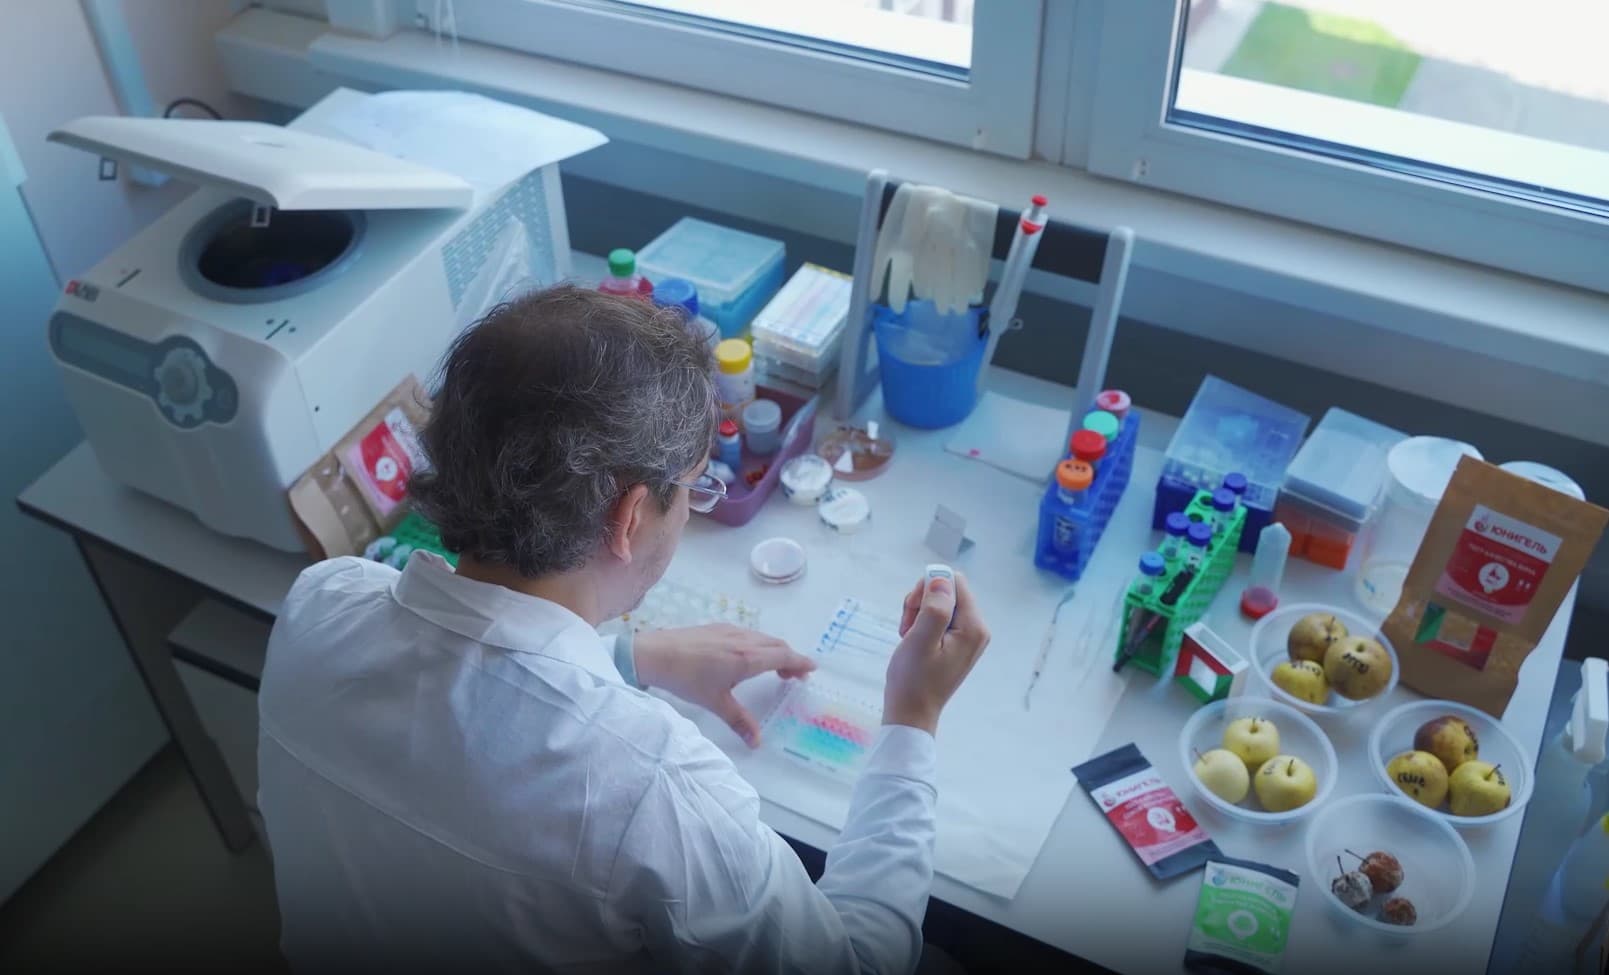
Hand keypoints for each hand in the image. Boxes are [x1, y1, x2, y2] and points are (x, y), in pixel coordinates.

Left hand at [634, 624, 814, 747]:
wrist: (655, 654)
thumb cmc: (688, 679)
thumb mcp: (716, 703)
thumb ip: (739, 721)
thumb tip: (756, 743)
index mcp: (748, 658)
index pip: (784, 657)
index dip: (800, 663)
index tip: (811, 669)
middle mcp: (744, 640)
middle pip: (777, 645)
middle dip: (790, 659)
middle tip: (794, 677)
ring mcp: (731, 630)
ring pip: (763, 638)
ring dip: (775, 651)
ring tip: (774, 669)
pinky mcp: (718, 627)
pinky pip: (749, 634)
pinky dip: (760, 644)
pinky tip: (749, 657)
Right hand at [883, 572, 989, 734]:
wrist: (911, 713)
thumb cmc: (913, 679)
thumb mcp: (921, 639)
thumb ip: (935, 607)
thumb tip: (942, 578)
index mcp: (974, 627)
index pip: (954, 582)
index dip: (928, 589)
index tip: (912, 611)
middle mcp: (977, 630)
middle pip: (947, 592)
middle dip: (922, 602)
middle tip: (907, 625)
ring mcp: (968, 638)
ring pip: (940, 604)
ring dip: (918, 613)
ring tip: (908, 635)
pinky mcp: (957, 644)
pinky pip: (939, 619)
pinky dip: (921, 624)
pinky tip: (913, 641)